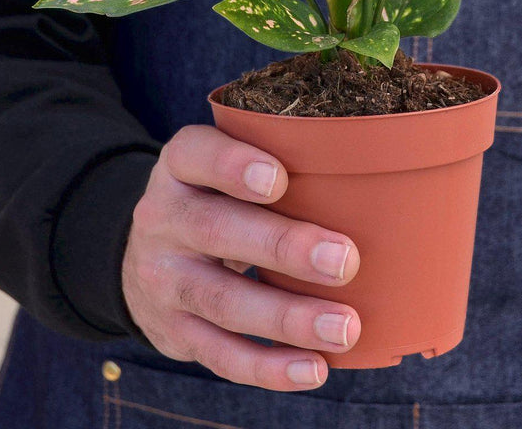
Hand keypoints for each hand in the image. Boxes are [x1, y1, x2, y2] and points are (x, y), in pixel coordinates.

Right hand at [122, 124, 361, 390]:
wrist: (147, 256)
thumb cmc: (218, 197)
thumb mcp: (225, 166)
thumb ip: (278, 160)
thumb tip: (374, 172)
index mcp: (179, 168)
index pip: (194, 154)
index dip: (232, 165)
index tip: (279, 179)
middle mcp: (162, 219)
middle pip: (215, 230)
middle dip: (283, 247)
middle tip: (344, 259)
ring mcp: (163, 280)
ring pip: (222, 300)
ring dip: (287, 318)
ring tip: (344, 327)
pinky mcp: (173, 331)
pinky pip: (220, 355)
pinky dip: (269, 367)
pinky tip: (315, 368)